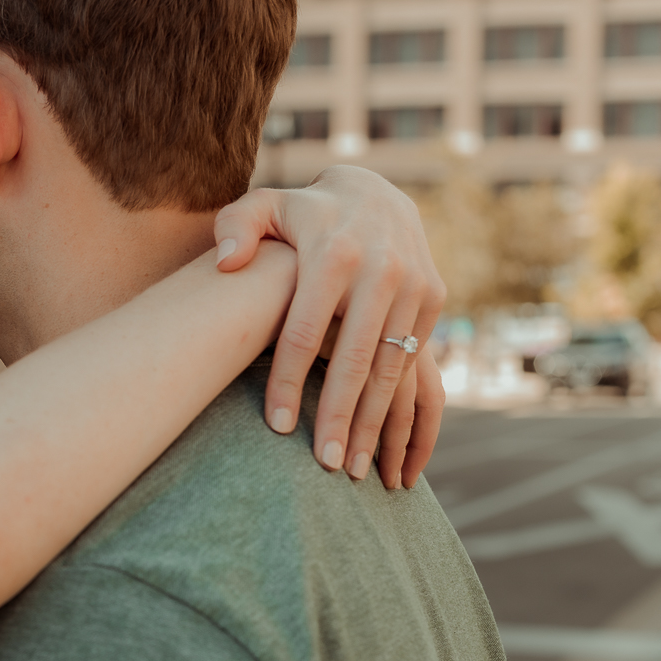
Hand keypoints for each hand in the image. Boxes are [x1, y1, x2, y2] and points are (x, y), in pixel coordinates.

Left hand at [213, 165, 445, 485]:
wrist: (374, 191)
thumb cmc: (301, 214)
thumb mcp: (263, 207)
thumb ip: (234, 227)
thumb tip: (226, 262)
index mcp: (332, 253)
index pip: (305, 330)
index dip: (289, 381)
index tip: (277, 427)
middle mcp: (380, 269)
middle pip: (355, 360)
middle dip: (341, 418)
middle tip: (325, 466)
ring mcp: (413, 285)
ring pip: (392, 369)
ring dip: (376, 424)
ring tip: (355, 470)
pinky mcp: (434, 298)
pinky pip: (417, 364)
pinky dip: (402, 406)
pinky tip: (386, 443)